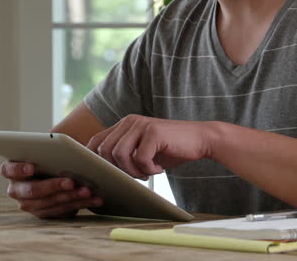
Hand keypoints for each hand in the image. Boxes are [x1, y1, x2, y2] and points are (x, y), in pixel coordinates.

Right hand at [0, 160, 103, 218]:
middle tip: (71, 182)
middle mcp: (16, 190)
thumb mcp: (48, 152)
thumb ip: (49, 151)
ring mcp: (28, 204)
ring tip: (88, 191)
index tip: (31, 167)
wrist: (55, 170)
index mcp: (12, 170)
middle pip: (32, 190)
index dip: (19, 169)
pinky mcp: (43, 214)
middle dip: (53, 186)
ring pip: (49, 203)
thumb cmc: (50, 157)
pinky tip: (95, 199)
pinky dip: (80, 204)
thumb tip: (67, 152)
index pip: (8, 169)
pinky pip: (61, 211)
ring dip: (70, 197)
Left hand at [86, 115, 217, 178]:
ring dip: (134, 171)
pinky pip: (140, 158)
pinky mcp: (154, 131)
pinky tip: (159, 168)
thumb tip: (102, 173)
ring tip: (149, 171)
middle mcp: (130, 121)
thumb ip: (125, 155)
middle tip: (138, 174)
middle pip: (105, 151)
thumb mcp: (143, 151)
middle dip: (119, 169)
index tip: (105, 175)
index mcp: (124, 125)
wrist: (201, 139)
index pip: (96, 141)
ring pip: (120, 155)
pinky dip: (149, 169)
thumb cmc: (171, 149)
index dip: (94, 160)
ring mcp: (142, 124)